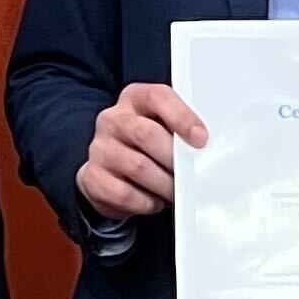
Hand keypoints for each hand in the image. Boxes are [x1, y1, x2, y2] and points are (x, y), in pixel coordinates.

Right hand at [76, 83, 207, 220]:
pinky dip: (146, 202)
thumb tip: (207, 146)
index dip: (181, 116)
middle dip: (174, 159)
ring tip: (174, 190)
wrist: (115, 172)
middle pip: (146, 134)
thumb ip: (184, 129)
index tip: (201, 139)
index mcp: (135, 98)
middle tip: (190, 175)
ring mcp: (99, 148)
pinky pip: (124, 194)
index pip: (157, 96)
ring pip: (138, 167)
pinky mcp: (91, 177)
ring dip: (164, 184)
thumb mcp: (166, 128)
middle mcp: (113, 119)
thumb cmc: (150, 147)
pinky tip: (153, 200)